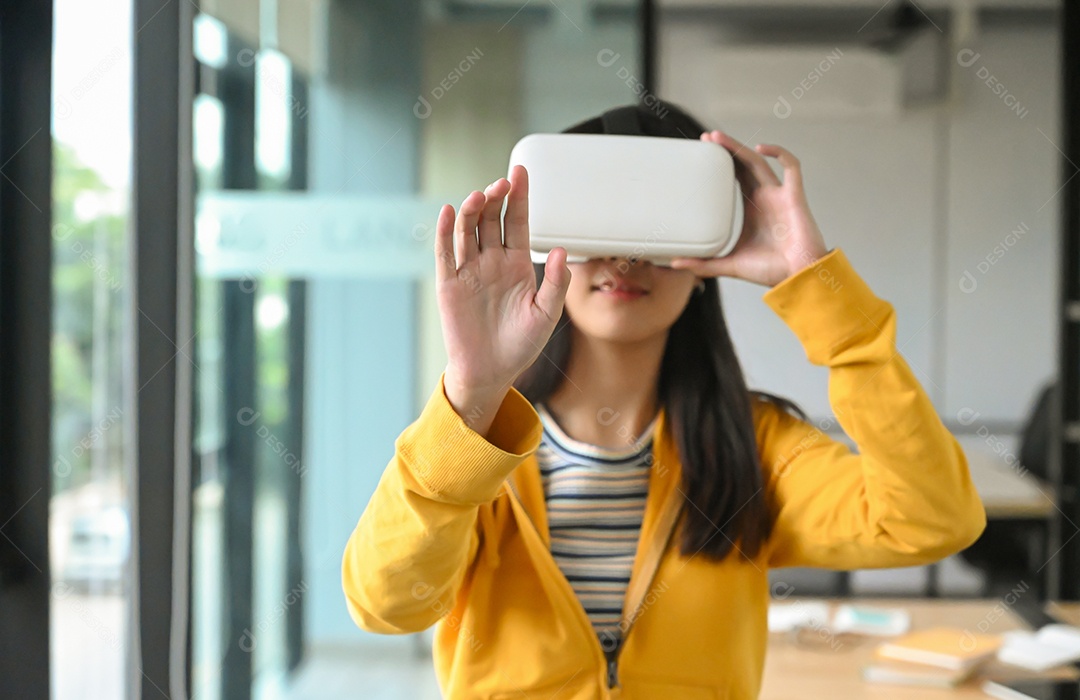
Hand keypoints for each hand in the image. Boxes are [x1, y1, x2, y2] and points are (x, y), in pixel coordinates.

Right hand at [436, 165, 571, 414]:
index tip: (520, 170)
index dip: (519, 196)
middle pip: (492, 219)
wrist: (491, 371)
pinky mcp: (449, 284)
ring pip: (468, 230)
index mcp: (517, 264)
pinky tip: (449, 212)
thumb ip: (556, 283)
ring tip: (481, 195)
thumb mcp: (547, 314)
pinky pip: (446, 253)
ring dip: (473, 211)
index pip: (517, 221)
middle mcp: (492, 261)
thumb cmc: (521, 345)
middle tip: (503, 183)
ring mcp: (469, 270)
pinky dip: (446, 232)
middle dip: (496, 198)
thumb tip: (559, 250)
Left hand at [670, 131, 828, 287]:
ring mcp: (780, 194)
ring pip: (759, 161)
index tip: (702, 153)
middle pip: (744, 164)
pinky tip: (760, 148)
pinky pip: (791, 166)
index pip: (734, 177)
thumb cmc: (771, 270)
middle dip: (727, 149)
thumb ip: (704, 263)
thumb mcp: (730, 264)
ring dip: (740, 147)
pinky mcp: (795, 196)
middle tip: (706, 138)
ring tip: (718, 137)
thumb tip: (675, 263)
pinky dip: (779, 153)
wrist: (799, 277)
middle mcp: (765, 197)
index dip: (721, 163)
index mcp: (752, 208)